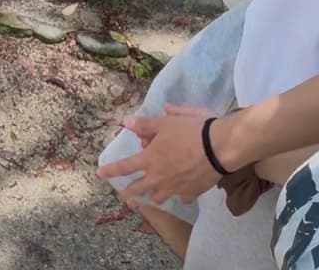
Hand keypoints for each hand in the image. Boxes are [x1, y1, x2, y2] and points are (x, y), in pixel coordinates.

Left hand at [96, 109, 222, 204]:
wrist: (219, 147)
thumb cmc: (192, 130)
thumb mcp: (167, 121)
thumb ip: (146, 124)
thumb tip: (126, 121)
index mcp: (150, 158)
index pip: (125, 166)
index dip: (111, 170)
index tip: (99, 174)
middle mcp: (159, 177)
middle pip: (139, 189)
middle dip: (130, 193)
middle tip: (125, 197)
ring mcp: (175, 188)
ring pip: (159, 196)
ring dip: (154, 194)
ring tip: (154, 193)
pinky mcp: (191, 193)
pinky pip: (181, 196)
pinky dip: (180, 193)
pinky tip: (182, 190)